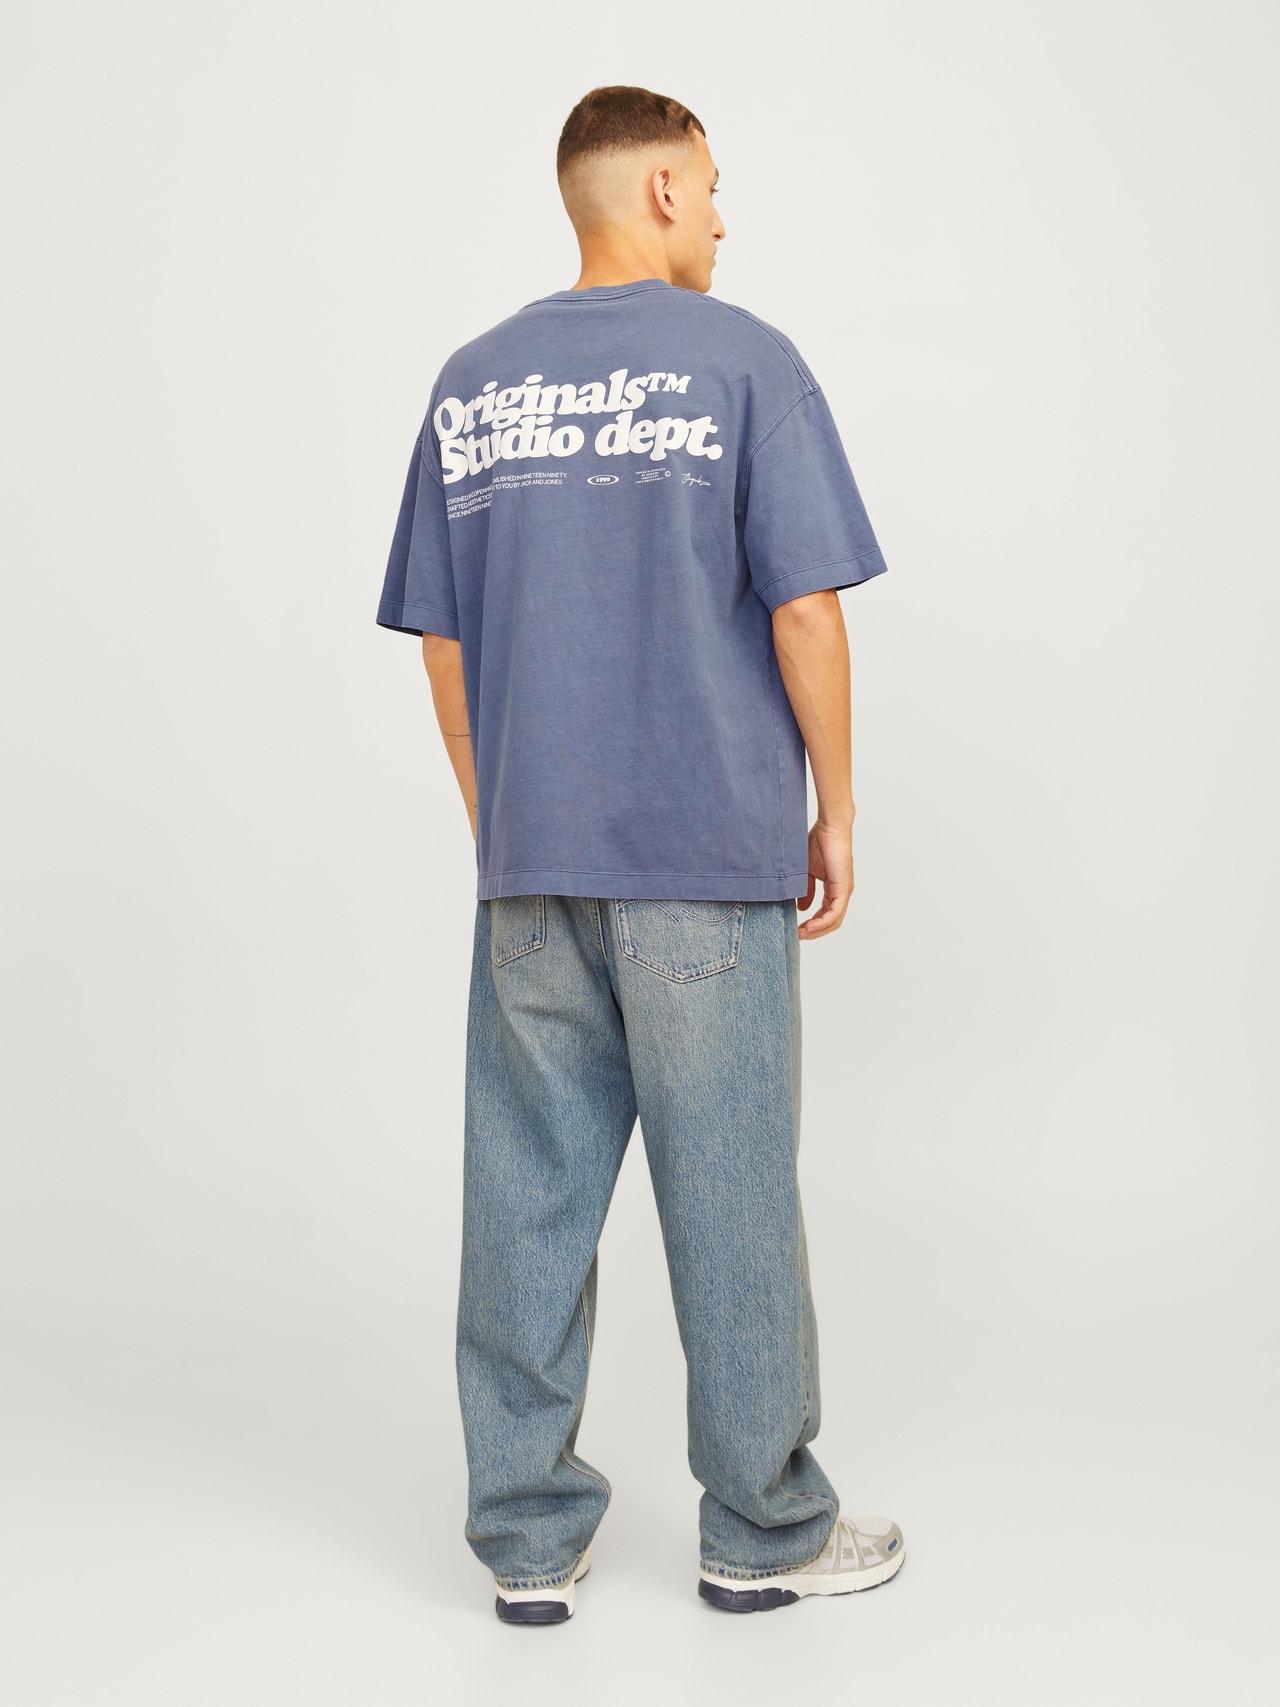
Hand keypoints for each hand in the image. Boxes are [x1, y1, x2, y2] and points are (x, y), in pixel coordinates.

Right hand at [797, 814, 853, 938]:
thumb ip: (806, 891)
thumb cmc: (819, 843)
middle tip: (798, 936)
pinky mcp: (843, 887)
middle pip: (831, 922)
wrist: (829, 827)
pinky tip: (810, 925)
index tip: (797, 930)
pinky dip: (822, 922)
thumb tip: (802, 908)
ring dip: (818, 930)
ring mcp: (844, 891)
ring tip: (802, 934)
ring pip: (834, 920)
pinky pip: (835, 912)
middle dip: (814, 932)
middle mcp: (842, 892)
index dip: (812, 925)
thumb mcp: (807, 872)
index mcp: (834, 889)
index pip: (826, 914)